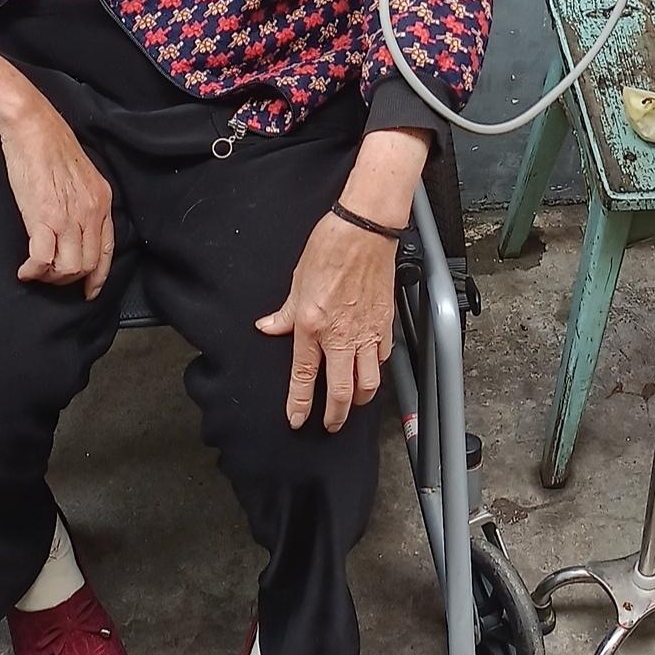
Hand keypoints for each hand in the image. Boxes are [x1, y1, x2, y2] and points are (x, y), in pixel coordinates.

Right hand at [0, 104, 115, 299]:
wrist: (34, 128)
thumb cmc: (52, 148)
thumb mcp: (81, 176)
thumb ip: (84, 201)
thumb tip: (77, 225)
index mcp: (102, 200)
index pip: (107, 249)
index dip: (98, 276)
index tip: (89, 290)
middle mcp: (91, 211)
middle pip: (89, 264)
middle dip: (69, 280)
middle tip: (50, 276)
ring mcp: (69, 216)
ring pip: (69, 268)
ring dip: (51, 277)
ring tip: (37, 270)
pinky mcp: (45, 217)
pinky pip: (44, 259)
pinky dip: (34, 271)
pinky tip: (25, 269)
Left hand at [255, 214, 397, 431]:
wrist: (363, 230)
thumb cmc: (330, 247)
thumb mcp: (297, 281)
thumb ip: (284, 312)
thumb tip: (269, 327)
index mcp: (312, 325)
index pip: (304, 376)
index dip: (299, 404)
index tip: (297, 420)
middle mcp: (340, 335)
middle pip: (341, 392)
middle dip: (335, 416)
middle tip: (330, 424)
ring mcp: (367, 331)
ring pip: (368, 383)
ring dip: (359, 399)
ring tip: (351, 402)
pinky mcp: (385, 323)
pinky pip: (383, 358)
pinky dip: (377, 369)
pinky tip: (371, 368)